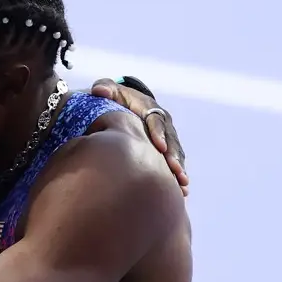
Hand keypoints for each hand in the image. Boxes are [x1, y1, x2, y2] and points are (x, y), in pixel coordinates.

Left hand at [90, 77, 188, 195]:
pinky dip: (177, 178)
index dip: (158, 134)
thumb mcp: (108, 91)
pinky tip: (182, 193)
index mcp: (150, 109)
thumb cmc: (112, 100)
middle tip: (175, 171)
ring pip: (176, 155)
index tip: (159, 147)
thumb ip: (105, 88)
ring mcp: (166, 138)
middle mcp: (162, 123)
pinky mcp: (165, 152)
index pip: (156, 121)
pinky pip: (174, 165)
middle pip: (171, 141)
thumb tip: (98, 90)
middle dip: (174, 156)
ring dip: (179, 170)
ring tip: (182, 186)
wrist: (121, 107)